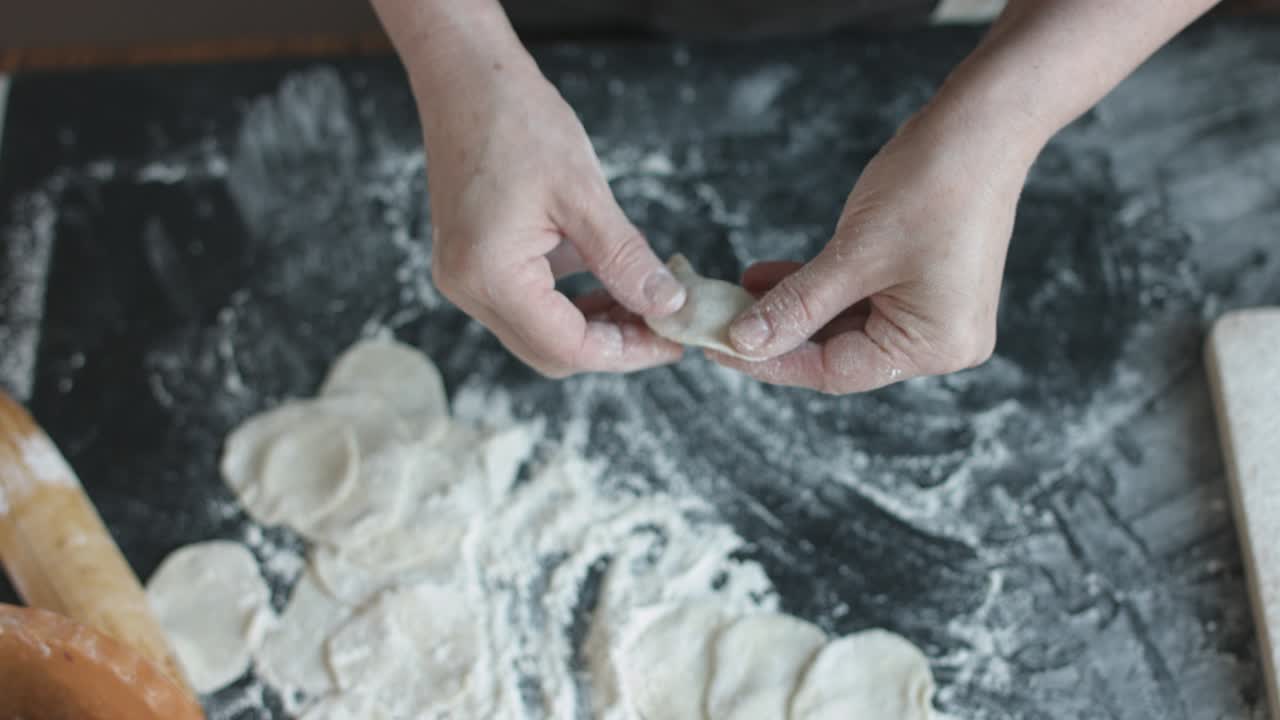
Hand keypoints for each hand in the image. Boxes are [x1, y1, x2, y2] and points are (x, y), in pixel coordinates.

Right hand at [401, 14, 686, 377]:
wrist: (466, 78)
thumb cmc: (519, 122)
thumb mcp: (584, 193)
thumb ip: (624, 259)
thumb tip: (666, 306)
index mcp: (491, 275)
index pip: (568, 348)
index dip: (627, 353)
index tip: (675, 339)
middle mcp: (469, 288)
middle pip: (552, 352)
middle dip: (612, 346)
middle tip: (665, 324)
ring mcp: (465, 278)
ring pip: (540, 333)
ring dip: (593, 326)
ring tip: (645, 303)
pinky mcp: (471, 263)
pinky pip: (527, 304)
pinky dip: (570, 303)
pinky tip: (607, 280)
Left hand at [711, 109, 1037, 393]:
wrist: (981, 126)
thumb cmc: (931, 186)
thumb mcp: (853, 255)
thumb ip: (797, 306)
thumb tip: (744, 341)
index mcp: (934, 346)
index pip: (834, 372)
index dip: (771, 360)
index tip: (719, 346)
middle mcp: (940, 343)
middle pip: (838, 354)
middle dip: (778, 333)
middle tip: (721, 318)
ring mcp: (934, 315)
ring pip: (843, 326)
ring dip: (792, 309)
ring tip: (738, 293)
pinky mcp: (922, 287)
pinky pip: (858, 300)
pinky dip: (816, 290)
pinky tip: (768, 277)